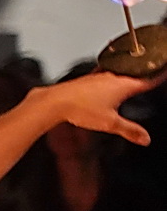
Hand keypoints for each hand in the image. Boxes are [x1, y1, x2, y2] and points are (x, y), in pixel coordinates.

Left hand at [36, 71, 162, 145]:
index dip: (158, 76)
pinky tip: (107, 82)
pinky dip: (111, 78)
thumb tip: (145, 139)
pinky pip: (104, 76)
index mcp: (123, 85)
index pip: (148, 79)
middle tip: (154, 71)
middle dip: (144, 74)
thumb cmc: (80, 109)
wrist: (55, 101)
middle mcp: (113, 77)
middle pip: (134, 74)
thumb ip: (130, 131)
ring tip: (135, 76)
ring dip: (127, 75)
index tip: (164, 72)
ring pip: (119, 73)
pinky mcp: (87, 79)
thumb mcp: (110, 123)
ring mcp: (99, 76)